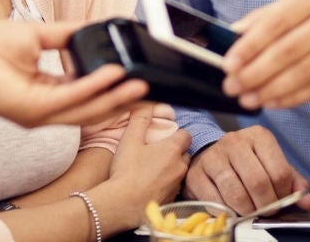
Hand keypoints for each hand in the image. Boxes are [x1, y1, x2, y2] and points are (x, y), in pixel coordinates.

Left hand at [0, 20, 148, 127]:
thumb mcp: (36, 35)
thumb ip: (66, 35)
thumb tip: (93, 26)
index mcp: (46, 93)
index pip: (87, 96)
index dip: (114, 89)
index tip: (138, 78)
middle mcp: (45, 110)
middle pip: (93, 109)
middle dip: (124, 101)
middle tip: (152, 91)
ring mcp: (38, 114)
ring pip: (87, 110)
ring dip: (116, 97)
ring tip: (142, 86)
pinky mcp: (31, 110)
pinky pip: (71, 98)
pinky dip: (94, 85)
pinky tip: (113, 74)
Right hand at [103, 104, 190, 222]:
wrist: (122, 204)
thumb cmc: (126, 171)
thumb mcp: (129, 139)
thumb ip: (139, 119)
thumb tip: (145, 105)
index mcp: (172, 150)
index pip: (186, 135)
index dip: (177, 134)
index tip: (165, 136)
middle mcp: (180, 167)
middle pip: (185, 154)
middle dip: (175, 152)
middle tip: (157, 152)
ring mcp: (177, 185)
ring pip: (180, 172)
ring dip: (171, 169)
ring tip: (153, 170)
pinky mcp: (172, 201)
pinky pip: (173, 188)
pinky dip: (166, 185)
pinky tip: (151, 186)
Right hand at [183, 126, 309, 214]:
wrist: (211, 157)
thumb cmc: (247, 164)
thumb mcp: (273, 167)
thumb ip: (293, 183)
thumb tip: (306, 201)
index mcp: (259, 136)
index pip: (279, 171)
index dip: (283, 194)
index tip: (280, 201)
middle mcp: (234, 141)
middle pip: (258, 182)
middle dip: (266, 205)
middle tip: (267, 211)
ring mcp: (213, 156)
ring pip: (236, 193)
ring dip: (247, 210)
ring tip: (250, 211)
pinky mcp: (196, 172)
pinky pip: (215, 200)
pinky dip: (227, 211)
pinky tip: (232, 208)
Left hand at [222, 0, 309, 107]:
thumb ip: (273, 13)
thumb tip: (235, 31)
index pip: (277, 22)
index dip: (250, 45)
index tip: (228, 62)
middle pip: (289, 51)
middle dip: (256, 72)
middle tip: (232, 85)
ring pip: (305, 73)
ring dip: (272, 90)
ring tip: (248, 98)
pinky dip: (295, 97)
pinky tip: (275, 101)